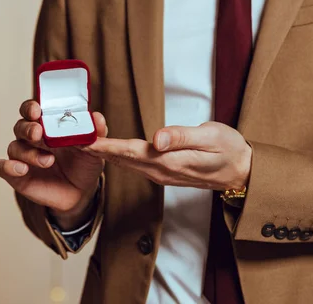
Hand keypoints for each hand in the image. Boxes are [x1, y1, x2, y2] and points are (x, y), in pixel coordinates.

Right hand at [0, 100, 107, 228]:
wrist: (81, 193)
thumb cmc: (84, 163)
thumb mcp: (94, 147)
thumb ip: (95, 132)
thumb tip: (97, 117)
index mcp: (47, 125)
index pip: (33, 110)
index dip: (31, 107)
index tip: (37, 110)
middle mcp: (31, 138)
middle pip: (21, 126)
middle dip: (28, 128)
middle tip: (38, 133)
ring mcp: (23, 156)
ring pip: (15, 147)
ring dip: (28, 153)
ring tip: (48, 161)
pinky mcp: (16, 175)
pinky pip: (2, 167)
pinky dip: (8, 166)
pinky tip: (21, 169)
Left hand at [82, 122, 251, 190]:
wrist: (242, 172)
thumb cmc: (229, 149)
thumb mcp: (210, 137)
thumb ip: (181, 137)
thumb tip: (156, 139)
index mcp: (169, 161)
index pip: (129, 151)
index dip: (104, 145)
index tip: (81, 139)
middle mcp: (159, 171)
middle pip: (120, 159)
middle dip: (94, 149)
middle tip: (70, 138)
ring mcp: (160, 174)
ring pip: (123, 163)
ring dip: (101, 153)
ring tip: (79, 142)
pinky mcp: (163, 173)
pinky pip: (133, 165)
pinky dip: (115, 156)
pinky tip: (105, 150)